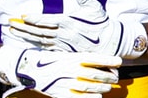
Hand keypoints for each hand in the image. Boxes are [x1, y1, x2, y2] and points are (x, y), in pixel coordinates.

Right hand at [0, 44, 120, 97]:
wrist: (28, 68)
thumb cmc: (49, 59)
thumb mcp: (66, 53)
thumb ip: (81, 57)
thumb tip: (99, 60)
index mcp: (73, 57)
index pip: (95, 58)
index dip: (109, 60)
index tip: (119, 61)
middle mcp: (71, 69)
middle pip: (95, 74)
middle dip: (109, 77)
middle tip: (115, 78)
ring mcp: (65, 82)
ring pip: (89, 87)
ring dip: (102, 88)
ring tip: (108, 88)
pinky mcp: (59, 93)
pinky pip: (77, 97)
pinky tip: (97, 97)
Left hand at [9, 0, 147, 58]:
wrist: (109, 42)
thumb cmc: (101, 23)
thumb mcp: (95, 8)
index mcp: (69, 23)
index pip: (48, 21)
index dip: (34, 19)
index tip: (22, 16)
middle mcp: (64, 34)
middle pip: (39, 31)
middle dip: (23, 28)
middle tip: (10, 24)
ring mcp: (63, 44)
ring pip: (40, 40)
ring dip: (25, 36)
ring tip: (12, 32)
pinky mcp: (64, 50)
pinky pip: (46, 48)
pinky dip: (34, 45)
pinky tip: (26, 42)